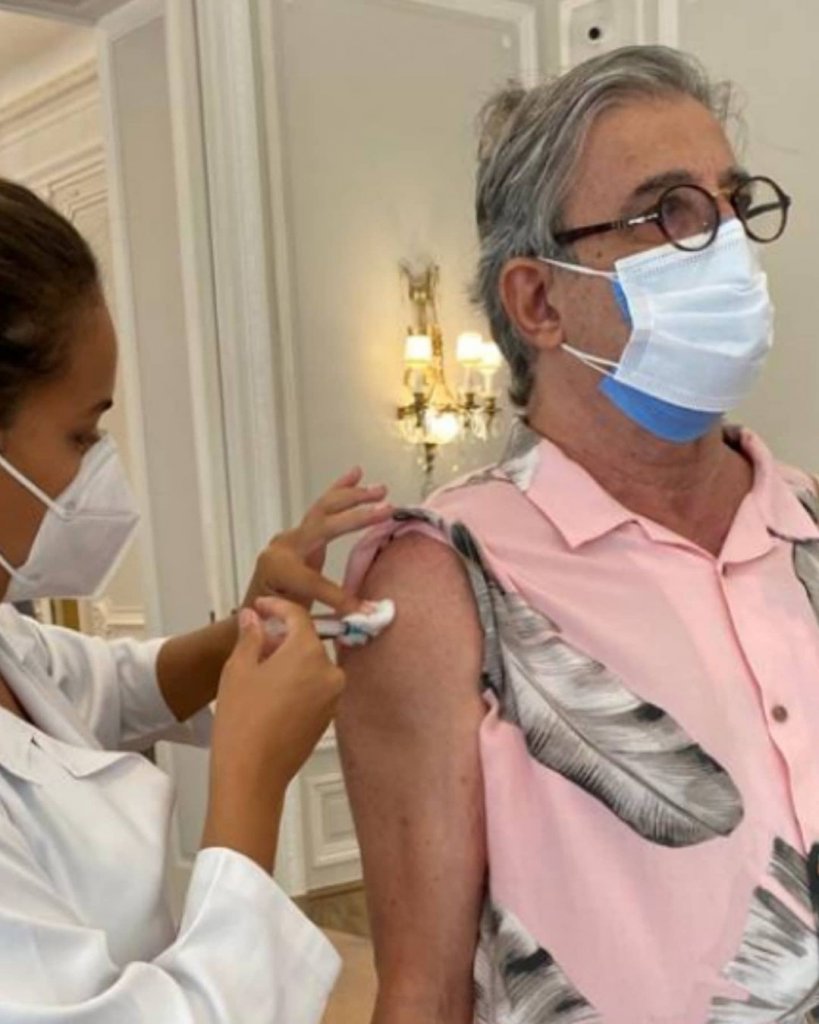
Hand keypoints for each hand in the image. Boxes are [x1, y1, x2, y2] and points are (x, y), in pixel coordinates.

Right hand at [211, 598, 344, 795]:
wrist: (253, 774)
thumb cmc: (243, 722)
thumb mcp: (238, 668)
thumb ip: (250, 635)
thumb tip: (253, 618)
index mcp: (309, 653)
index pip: (298, 616)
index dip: (277, 607)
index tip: (261, 607)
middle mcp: (329, 672)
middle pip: (307, 641)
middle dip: (282, 636)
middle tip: (255, 639)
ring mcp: (332, 697)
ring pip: (311, 665)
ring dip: (290, 659)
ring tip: (259, 668)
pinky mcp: (328, 716)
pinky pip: (314, 686)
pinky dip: (297, 681)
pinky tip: (271, 690)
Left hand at [243, 468, 392, 615]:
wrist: (254, 609)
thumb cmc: (273, 618)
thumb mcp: (297, 620)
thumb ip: (330, 618)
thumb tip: (371, 616)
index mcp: (279, 570)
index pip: (316, 580)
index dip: (341, 595)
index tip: (367, 609)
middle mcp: (283, 546)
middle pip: (323, 526)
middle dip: (356, 518)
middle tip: (387, 510)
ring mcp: (291, 536)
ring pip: (324, 510)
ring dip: (354, 498)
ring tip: (381, 490)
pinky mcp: (300, 533)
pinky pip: (322, 508)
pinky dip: (340, 490)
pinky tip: (356, 473)